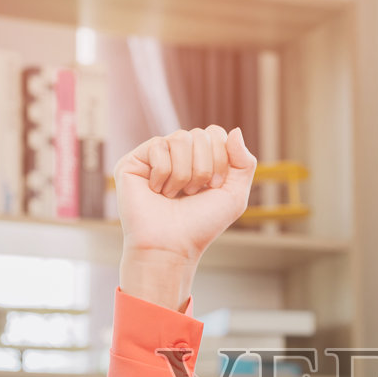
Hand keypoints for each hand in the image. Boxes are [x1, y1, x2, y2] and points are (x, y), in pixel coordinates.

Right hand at [114, 125, 257, 265]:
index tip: (214, 186)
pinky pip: (158, 146)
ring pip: (180, 138)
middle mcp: (177, 154)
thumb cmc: (201, 225)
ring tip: (173, 195)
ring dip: (183, 173)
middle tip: (191, 193)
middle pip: (200, 134)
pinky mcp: (134, 161)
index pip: (216, 134)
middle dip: (203, 168)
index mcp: (200, 158)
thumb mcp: (234, 195)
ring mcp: (155, 156)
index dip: (220, 158)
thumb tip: (236, 131)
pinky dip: (163, 174)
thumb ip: (244, 163)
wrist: (171, 246)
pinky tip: (156, 191)